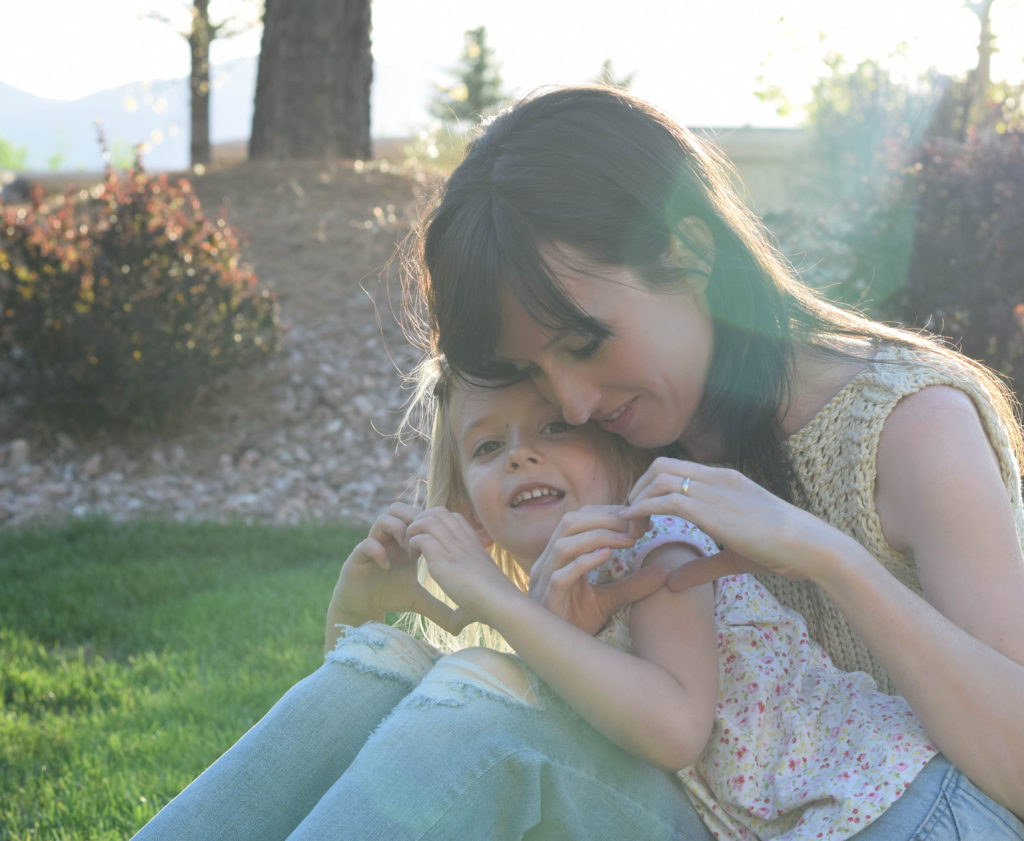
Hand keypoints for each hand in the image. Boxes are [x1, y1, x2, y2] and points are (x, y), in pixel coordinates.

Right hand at [326, 503, 462, 637]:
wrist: (362, 609)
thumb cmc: (389, 598)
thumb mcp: (418, 599)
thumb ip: (438, 607)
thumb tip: (460, 625)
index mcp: (404, 544)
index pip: (417, 518)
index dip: (428, 525)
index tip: (436, 544)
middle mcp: (388, 540)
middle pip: (400, 509)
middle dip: (413, 522)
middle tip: (420, 543)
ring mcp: (373, 545)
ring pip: (383, 519)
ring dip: (398, 531)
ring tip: (406, 552)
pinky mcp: (357, 557)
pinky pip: (367, 543)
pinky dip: (378, 551)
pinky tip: (387, 567)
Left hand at [407, 507, 519, 624]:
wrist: (500, 604)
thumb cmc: (490, 607)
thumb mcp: (474, 601)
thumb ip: (462, 611)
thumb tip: (455, 627)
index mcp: (472, 544)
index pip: (452, 517)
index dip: (436, 525)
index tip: (428, 543)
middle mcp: (463, 540)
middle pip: (437, 511)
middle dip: (421, 522)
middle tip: (414, 543)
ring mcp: (454, 546)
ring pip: (427, 518)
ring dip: (414, 530)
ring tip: (410, 549)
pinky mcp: (443, 557)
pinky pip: (420, 537)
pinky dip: (411, 544)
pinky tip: (411, 558)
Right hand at [528, 506, 670, 634]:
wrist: (558, 657)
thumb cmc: (576, 624)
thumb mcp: (608, 600)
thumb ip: (632, 584)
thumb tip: (664, 571)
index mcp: (558, 556)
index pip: (579, 519)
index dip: (605, 513)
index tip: (635, 518)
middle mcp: (547, 562)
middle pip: (569, 522)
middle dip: (604, 519)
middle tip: (635, 525)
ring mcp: (544, 580)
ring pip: (564, 544)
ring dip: (598, 536)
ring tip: (628, 540)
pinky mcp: (548, 599)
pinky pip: (562, 575)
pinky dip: (584, 562)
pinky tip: (607, 557)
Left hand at [621, 457, 853, 584]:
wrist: (811, 547)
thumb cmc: (781, 550)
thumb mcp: (733, 557)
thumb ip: (701, 566)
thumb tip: (673, 584)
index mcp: (724, 481)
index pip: (674, 468)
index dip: (650, 488)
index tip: (640, 516)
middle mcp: (717, 479)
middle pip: (659, 466)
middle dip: (638, 490)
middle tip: (630, 521)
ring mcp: (716, 491)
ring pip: (659, 479)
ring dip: (637, 500)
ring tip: (631, 528)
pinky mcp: (714, 510)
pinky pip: (668, 499)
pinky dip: (643, 509)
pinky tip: (633, 524)